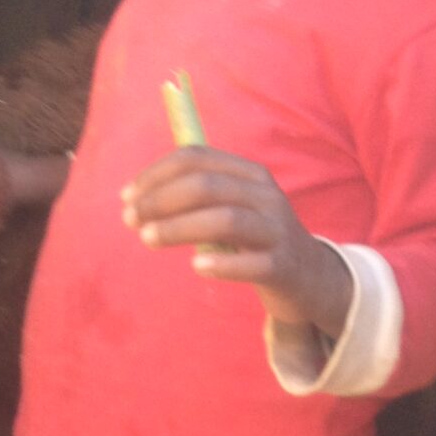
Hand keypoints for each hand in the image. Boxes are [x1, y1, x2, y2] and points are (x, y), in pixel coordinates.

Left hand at [121, 147, 351, 335]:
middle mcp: (265, 196)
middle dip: (161, 201)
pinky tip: (197, 266)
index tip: (126, 197)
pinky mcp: (283, 266)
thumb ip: (194, 198)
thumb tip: (137, 199)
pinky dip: (223, 263)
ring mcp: (277, 230)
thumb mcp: (231, 207)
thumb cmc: (255, 240)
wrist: (309, 276)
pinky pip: (253, 263)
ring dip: (180, 228)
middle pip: (207, 186)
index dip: (156, 175)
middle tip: (129, 220)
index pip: (197, 158)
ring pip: (226, 220)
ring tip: (147, 239)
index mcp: (249, 174)